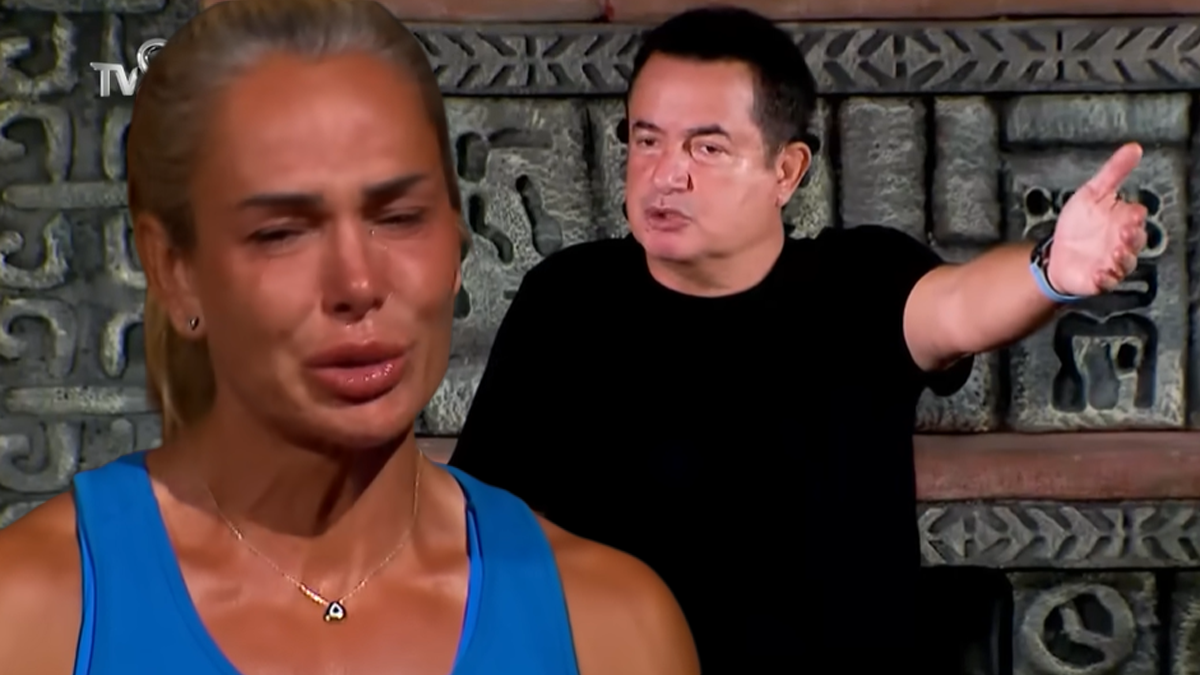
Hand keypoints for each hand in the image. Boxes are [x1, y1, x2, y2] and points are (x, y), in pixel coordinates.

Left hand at [1045, 142, 1149, 294]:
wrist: (1057, 252)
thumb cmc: (1078, 224)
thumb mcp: (1092, 192)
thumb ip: (1114, 172)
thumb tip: (1133, 148)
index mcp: (1123, 220)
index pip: (1137, 216)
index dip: (1134, 215)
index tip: (1130, 213)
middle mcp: (1122, 242)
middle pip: (1136, 240)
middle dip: (1132, 237)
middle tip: (1124, 232)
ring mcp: (1112, 261)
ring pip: (1126, 262)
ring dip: (1122, 257)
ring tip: (1113, 252)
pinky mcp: (1099, 278)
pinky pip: (1107, 281)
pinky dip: (1105, 278)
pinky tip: (1098, 272)